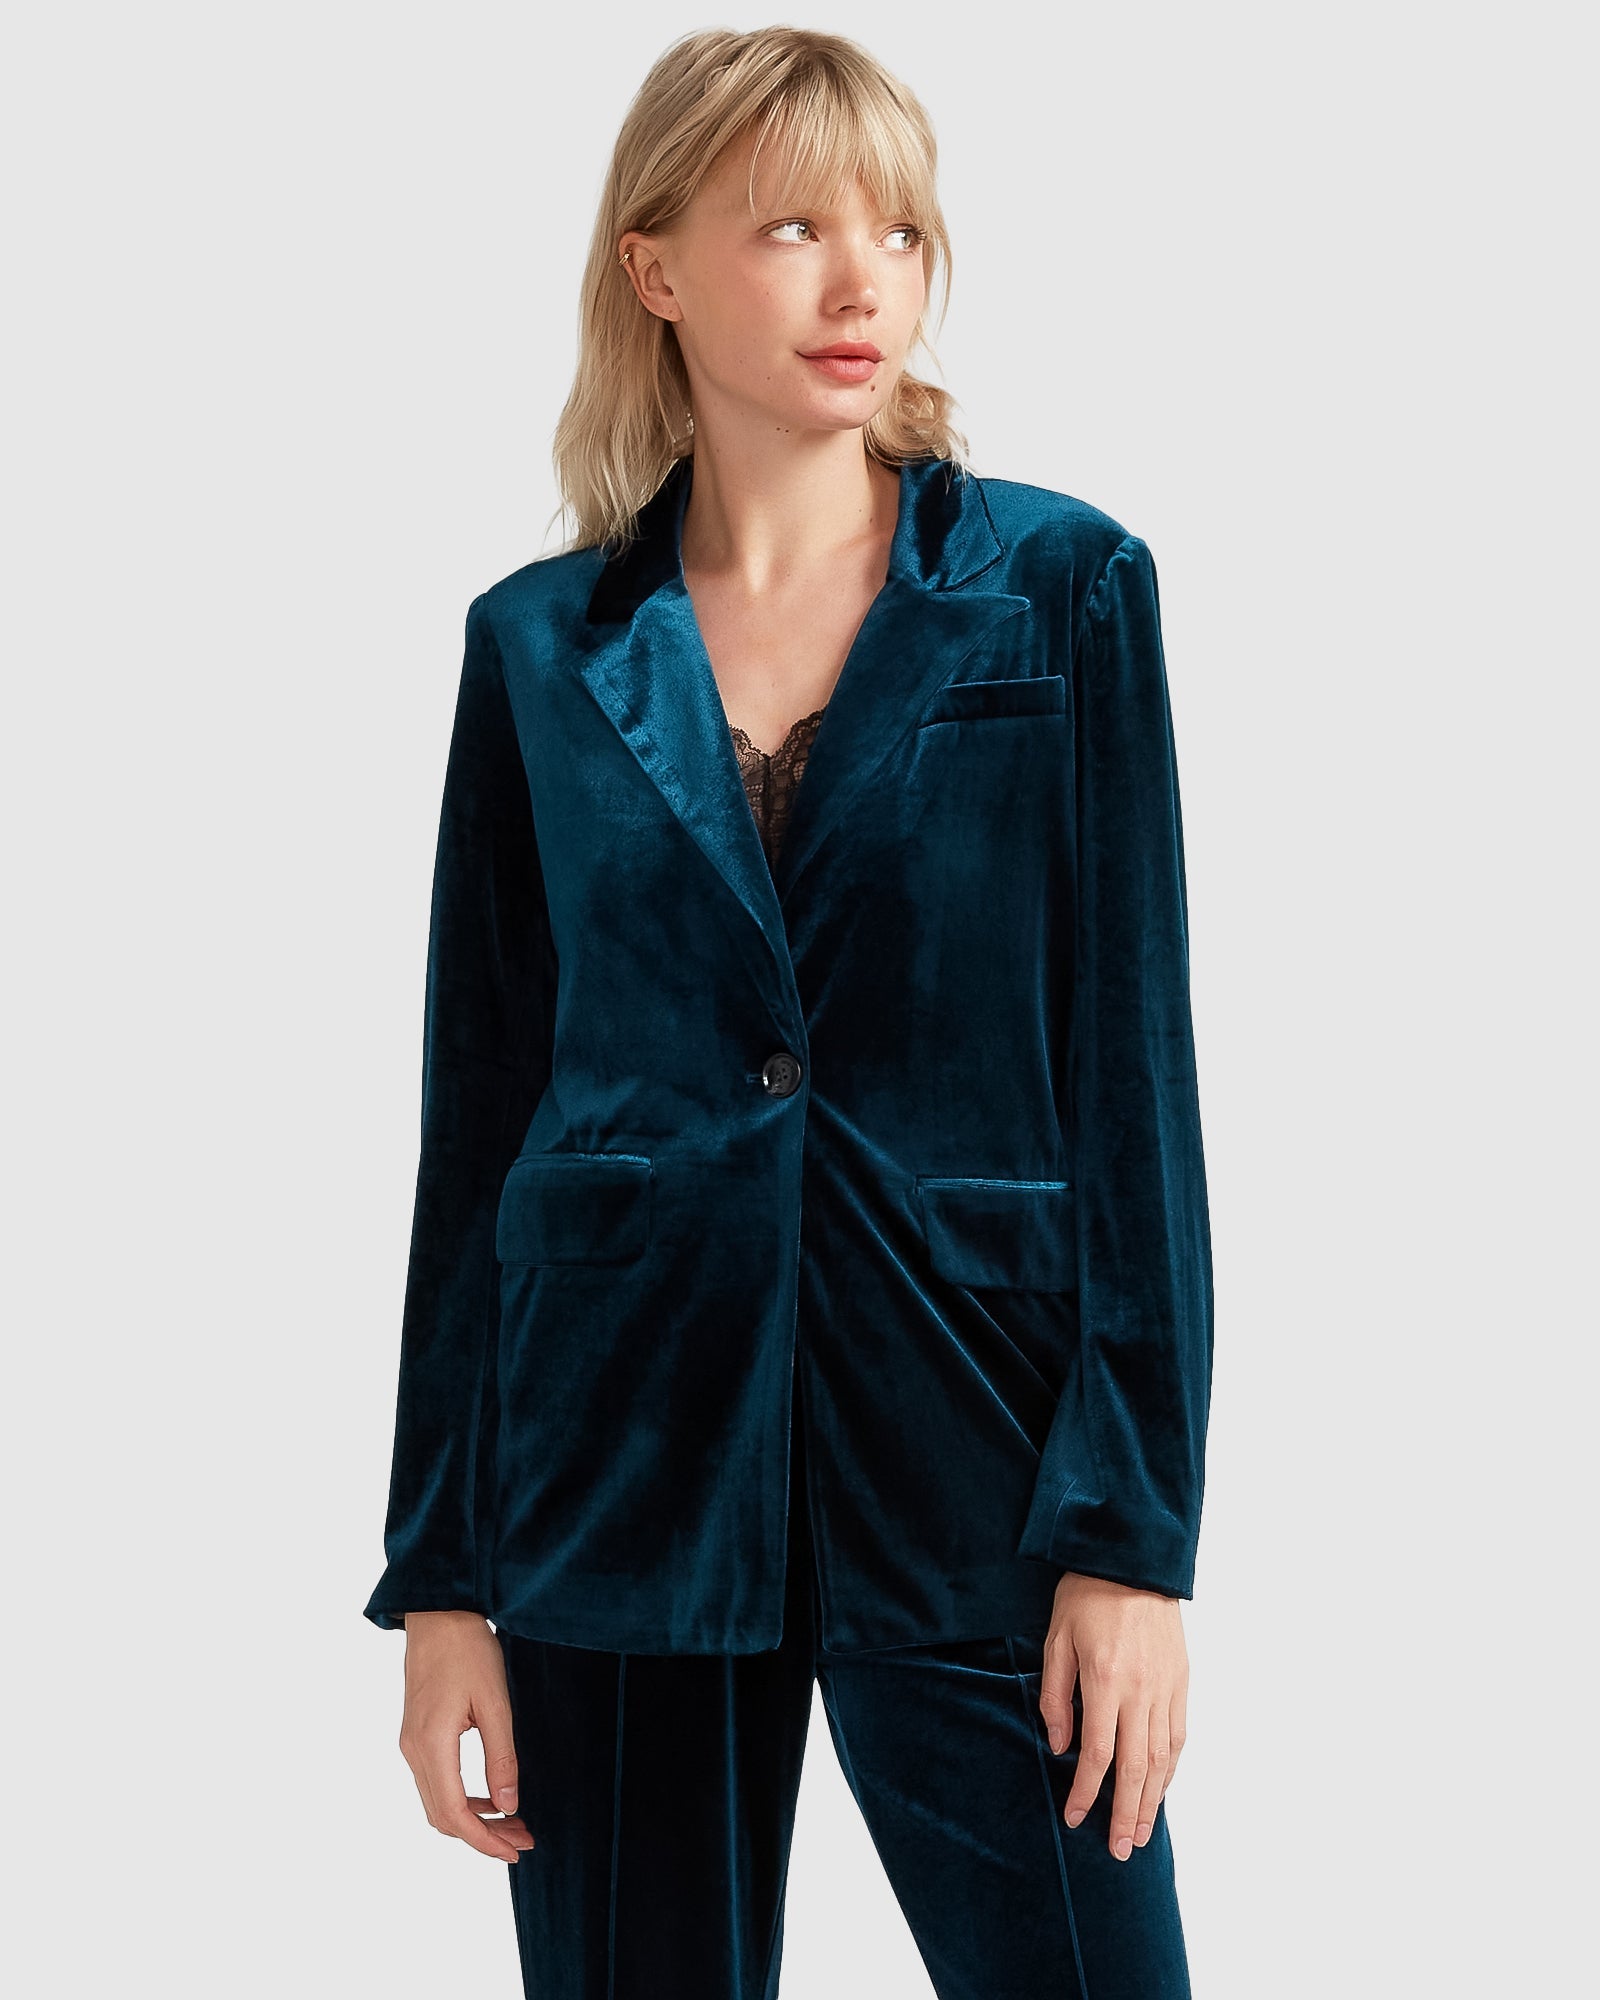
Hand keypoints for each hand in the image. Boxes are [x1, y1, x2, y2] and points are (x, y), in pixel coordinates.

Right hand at [396, 1611, 535, 1863]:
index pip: (455, 1815)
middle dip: (483, 1836)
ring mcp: (411, 1744)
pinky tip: (490, 1795)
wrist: (438, 1614)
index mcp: (432, 1745)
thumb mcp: (496, 1702)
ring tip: (513, 1821)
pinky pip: (435, 1783)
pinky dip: (462, 1799)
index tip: (515, 1851)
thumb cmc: (468, 1650)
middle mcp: (414, 1751)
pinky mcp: (416, 1735)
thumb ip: (502, 1756)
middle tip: (523, 1839)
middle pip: (443, 1817)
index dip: (485, 1841)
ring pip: (437, 1803)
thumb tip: (509, 1805)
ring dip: (473, 1819)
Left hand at [1037, 1572, 1187, 1861]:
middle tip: (1120, 1851)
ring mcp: (1166, 1687)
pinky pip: (1179, 1735)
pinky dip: (1171, 1768)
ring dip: (1153, 1801)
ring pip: (1163, 1758)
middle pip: (1137, 1768)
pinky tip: (1162, 1788)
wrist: (1133, 1557)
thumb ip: (1056, 1696)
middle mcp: (1140, 1691)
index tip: (1074, 1818)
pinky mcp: (1182, 1680)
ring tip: (1143, 1833)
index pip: (1099, 1755)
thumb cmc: (1086, 1595)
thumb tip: (1059, 1746)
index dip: (1086, 1792)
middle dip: (1126, 1814)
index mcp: (1105, 1681)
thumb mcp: (1056, 1640)